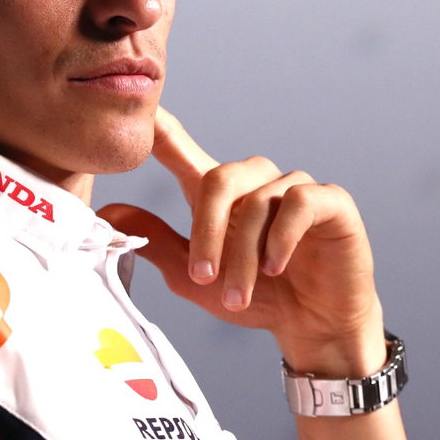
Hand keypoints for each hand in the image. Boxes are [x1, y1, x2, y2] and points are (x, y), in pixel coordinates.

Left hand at [97, 107, 386, 374]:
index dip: (160, 128)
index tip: (138, 111)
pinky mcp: (332, 202)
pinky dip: (281, 239)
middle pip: (219, 178)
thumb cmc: (258, 298)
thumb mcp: (196, 278)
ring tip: (239, 295)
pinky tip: (276, 268)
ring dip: (243, 255)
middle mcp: (258, 182)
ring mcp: (296, 188)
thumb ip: (158, 242)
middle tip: (204, 278)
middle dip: (206, 232)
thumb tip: (107, 212)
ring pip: (257, 202)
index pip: (182, 148)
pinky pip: (299, 202)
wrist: (314, 328)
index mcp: (220, 194)